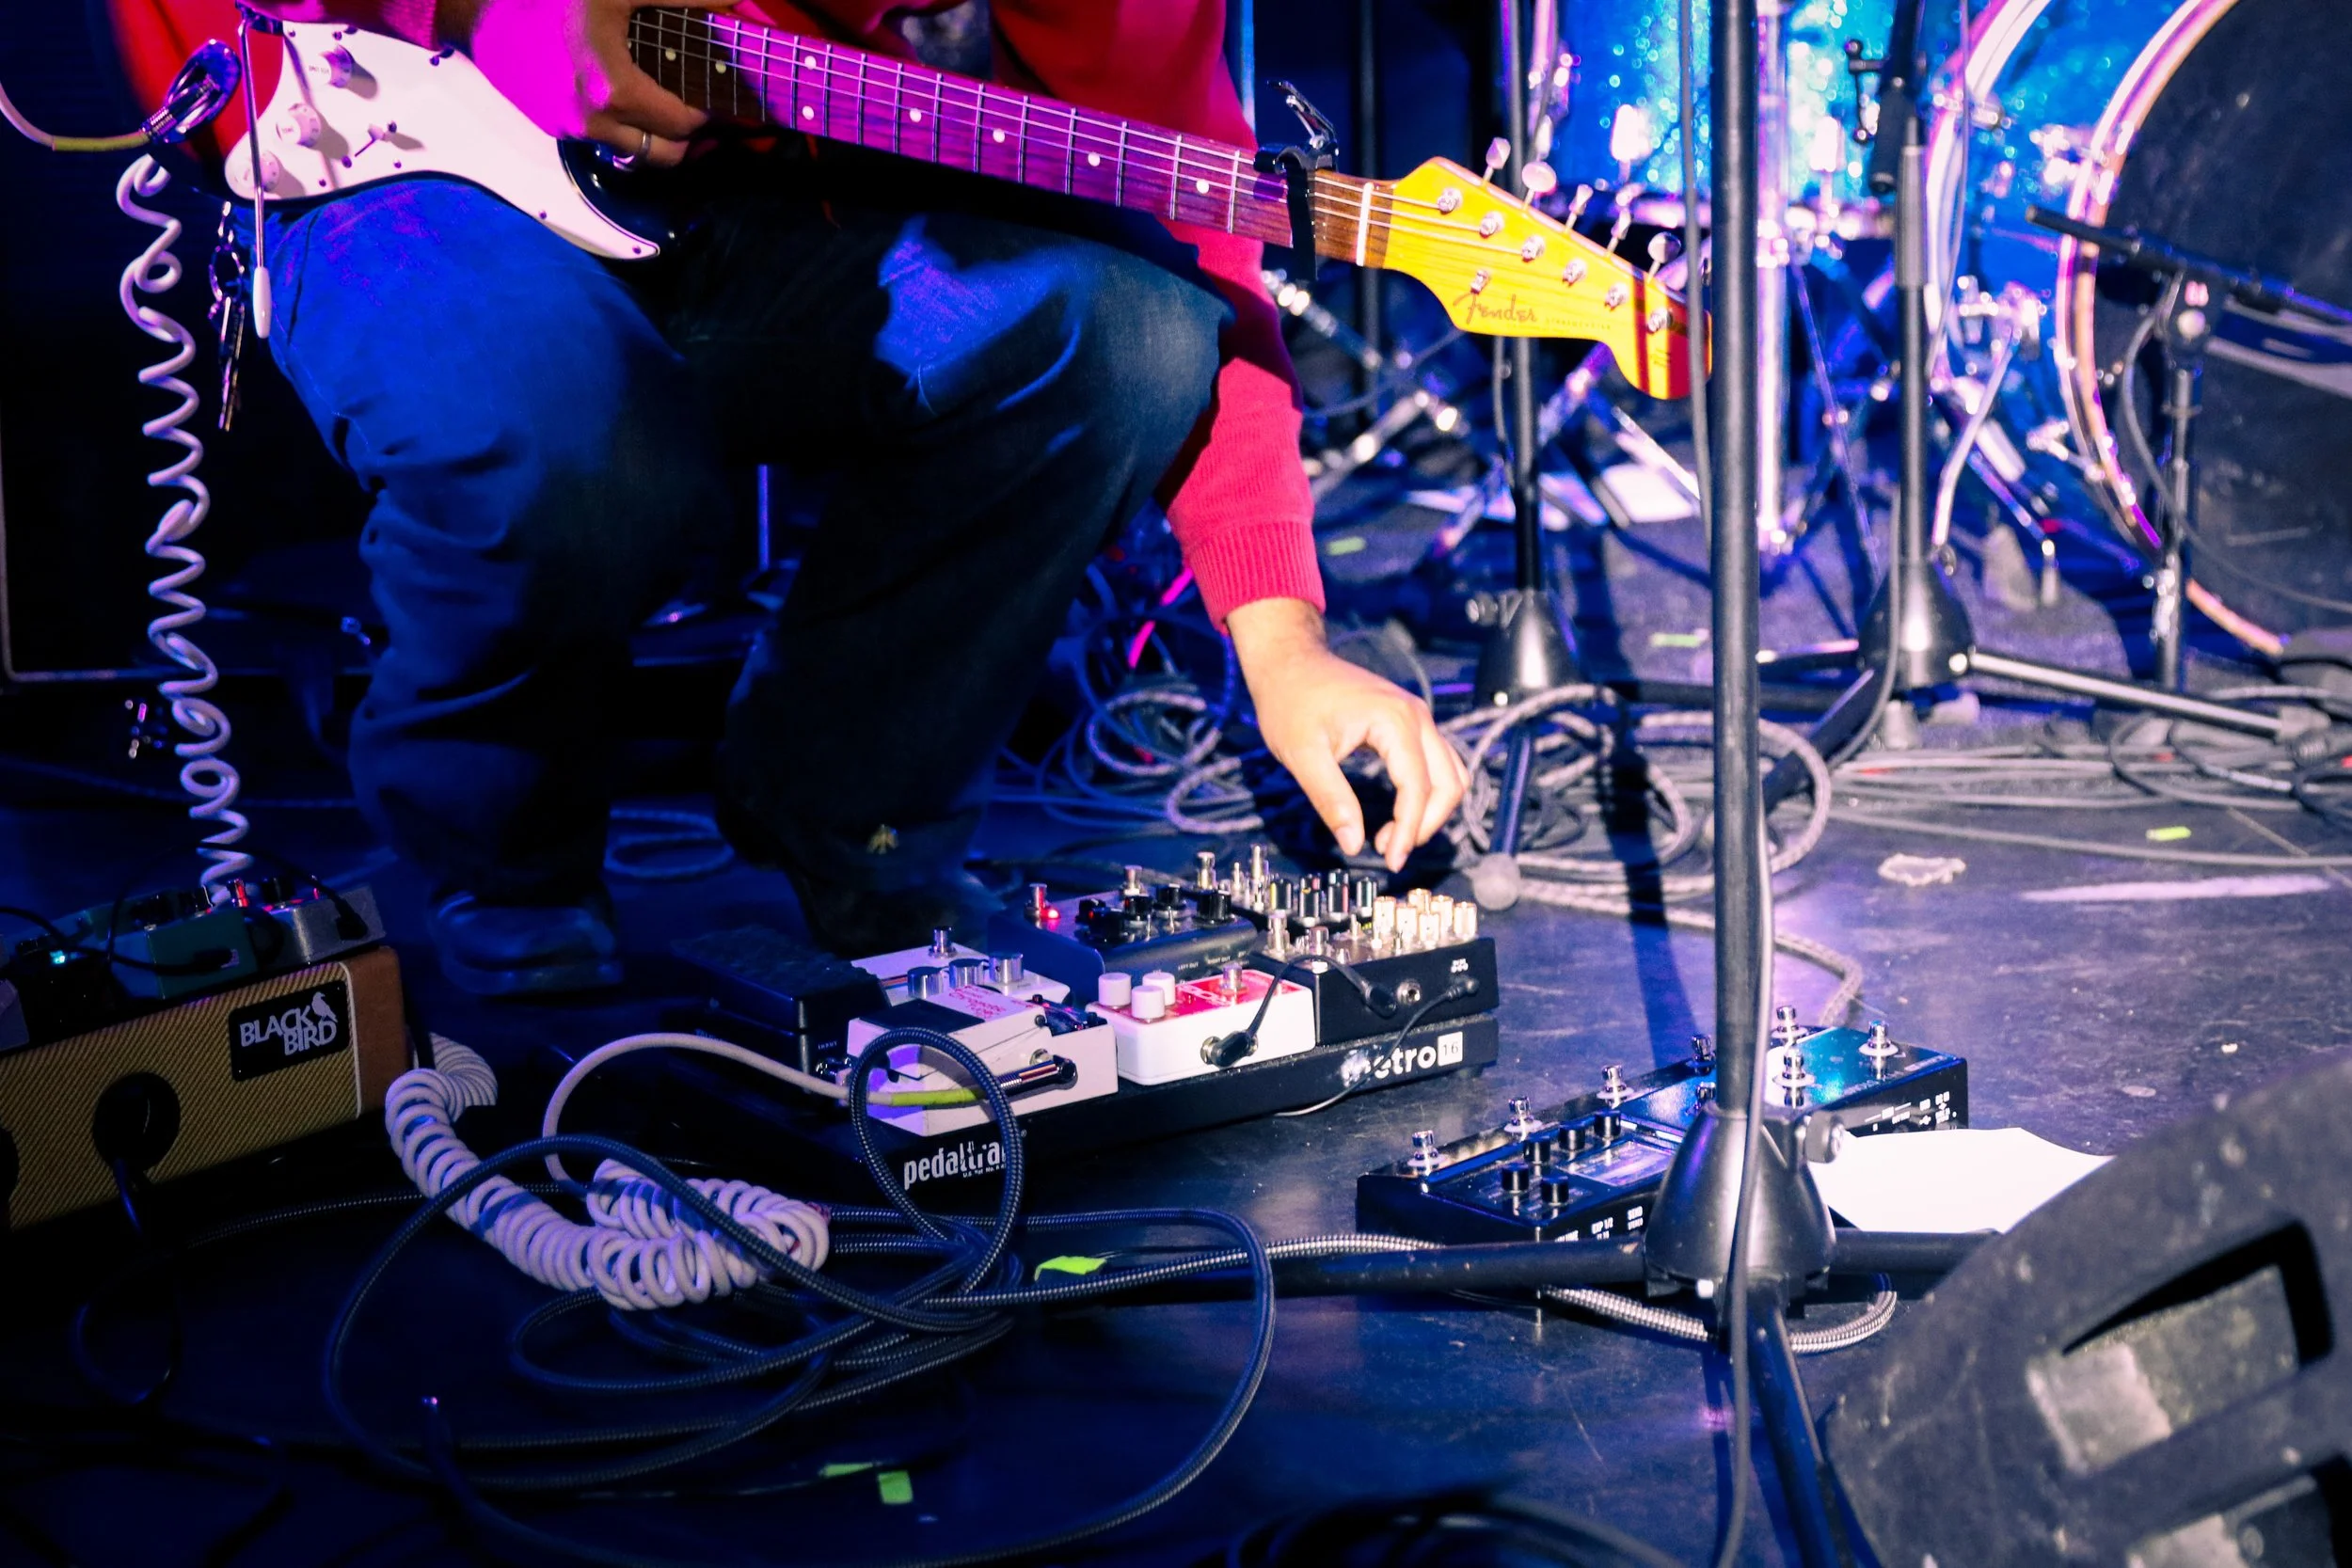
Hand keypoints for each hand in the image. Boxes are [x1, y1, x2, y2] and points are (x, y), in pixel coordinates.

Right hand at [438, 0, 733, 166]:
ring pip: (637, 154)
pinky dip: (622, 125)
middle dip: (684, 132)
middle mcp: (592, 121)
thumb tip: (734, 6)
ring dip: (654, 134)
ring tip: (657, 98)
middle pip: (667, 154)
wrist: (478, 8)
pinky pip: (605, 141)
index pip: (683, 124)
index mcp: (612, 89)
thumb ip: (680, 0)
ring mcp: (571, 129)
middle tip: (688, 99)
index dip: (705, 108)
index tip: (709, 89)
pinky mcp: (554, 128)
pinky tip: (621, 92)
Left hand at [1229, 599, 1467, 871]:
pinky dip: (1428, 792)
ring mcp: (1416, 716)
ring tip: (1393, 837)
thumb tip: (1353, 845)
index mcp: (1395, 721)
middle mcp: (1416, 716)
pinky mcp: (1409, 721)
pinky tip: (1399, 813)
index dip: (1407, 830)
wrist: (1290, 661)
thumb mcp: (1302, 755)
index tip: (1390, 862)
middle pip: (1448, 783)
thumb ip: (1330, 799)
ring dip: (1431, 810)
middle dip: (1425, 824)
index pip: (1418, 788)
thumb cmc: (1290, 702)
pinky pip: (1436, 762)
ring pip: (1449, 773)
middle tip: (1390, 852)